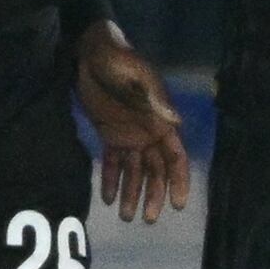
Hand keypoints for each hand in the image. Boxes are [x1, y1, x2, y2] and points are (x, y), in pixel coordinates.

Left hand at [73, 21, 191, 222]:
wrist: (90, 49)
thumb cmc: (117, 58)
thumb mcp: (136, 75)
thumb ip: (153, 99)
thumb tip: (175, 122)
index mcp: (160, 119)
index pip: (176, 156)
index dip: (179, 180)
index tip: (178, 204)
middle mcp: (149, 131)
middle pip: (156, 170)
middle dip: (153, 195)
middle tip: (146, 218)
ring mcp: (129, 134)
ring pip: (135, 171)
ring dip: (131, 193)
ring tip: (125, 216)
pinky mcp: (110, 133)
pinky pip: (114, 162)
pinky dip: (112, 180)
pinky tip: (108, 198)